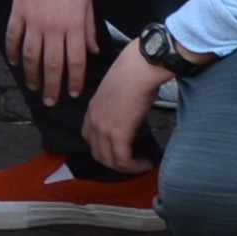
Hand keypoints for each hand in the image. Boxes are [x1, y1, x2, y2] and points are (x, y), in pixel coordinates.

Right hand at [5, 0, 97, 105]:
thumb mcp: (87, 4)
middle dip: (52, 86)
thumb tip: (92, 53)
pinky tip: (15, 63)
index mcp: (74, 27)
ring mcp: (33, 22)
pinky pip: (13, 38)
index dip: (74, 81)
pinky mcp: (18, 14)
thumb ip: (88, 30)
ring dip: (32, 75)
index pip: (75, 62)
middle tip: (50, 101)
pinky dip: (13, 52)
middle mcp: (54, 28)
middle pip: (52, 65)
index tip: (72, 93)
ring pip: (31, 56)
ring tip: (33, 87)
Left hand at [82, 41, 167, 174]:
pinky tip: (146, 163)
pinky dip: (135, 166)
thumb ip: (117, 105)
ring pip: (110, 161)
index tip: (122, 150)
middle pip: (98, 153)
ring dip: (127, 168)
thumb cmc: (134, 73)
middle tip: (133, 162)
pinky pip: (123, 160)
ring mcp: (103, 129)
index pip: (90, 138)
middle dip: (115, 162)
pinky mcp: (118, 134)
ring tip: (142, 164)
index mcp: (92, 110)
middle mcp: (93, 122)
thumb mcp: (117, 91)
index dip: (105, 148)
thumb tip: (129, 113)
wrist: (139, 68)